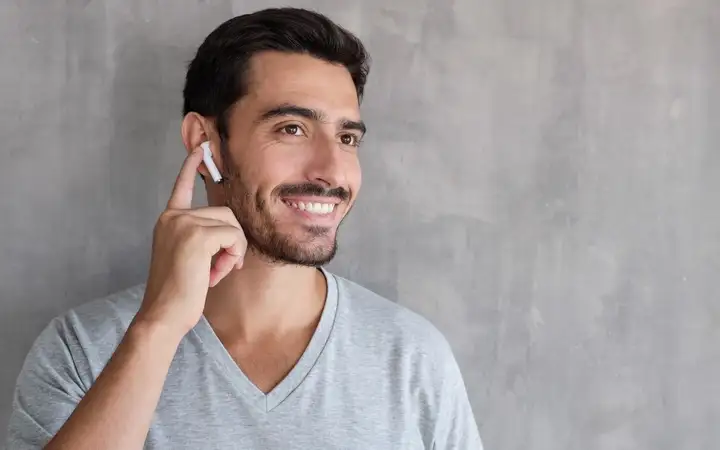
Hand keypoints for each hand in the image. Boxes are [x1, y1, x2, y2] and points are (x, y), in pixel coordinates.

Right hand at [134, 145, 246, 337]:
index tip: (201, 147)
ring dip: (233, 251)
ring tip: (216, 272)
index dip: (192, 166)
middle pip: (225, 213)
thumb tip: (232, 231)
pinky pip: (234, 237)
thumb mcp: (191, 258)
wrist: (163, 314)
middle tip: (220, 267)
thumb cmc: (180, 293)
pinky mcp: (197, 235)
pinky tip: (217, 274)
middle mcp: (173, 217)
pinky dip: (233, 256)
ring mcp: (183, 223)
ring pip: (232, 225)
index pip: (182, 186)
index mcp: (169, 220)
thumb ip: (204, 237)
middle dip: (232, 242)